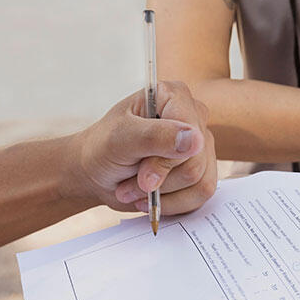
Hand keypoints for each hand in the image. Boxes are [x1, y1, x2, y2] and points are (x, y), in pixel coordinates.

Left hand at [65, 81, 216, 213]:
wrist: (97, 172)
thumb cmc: (103, 148)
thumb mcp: (120, 139)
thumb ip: (156, 136)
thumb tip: (195, 140)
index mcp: (175, 96)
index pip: (190, 134)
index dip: (165, 161)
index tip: (141, 174)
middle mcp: (193, 118)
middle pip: (195, 164)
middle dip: (161, 181)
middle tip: (134, 181)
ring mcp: (200, 146)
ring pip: (201, 183)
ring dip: (165, 195)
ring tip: (138, 188)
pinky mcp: (202, 170)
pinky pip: (202, 195)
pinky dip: (174, 203)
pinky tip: (154, 198)